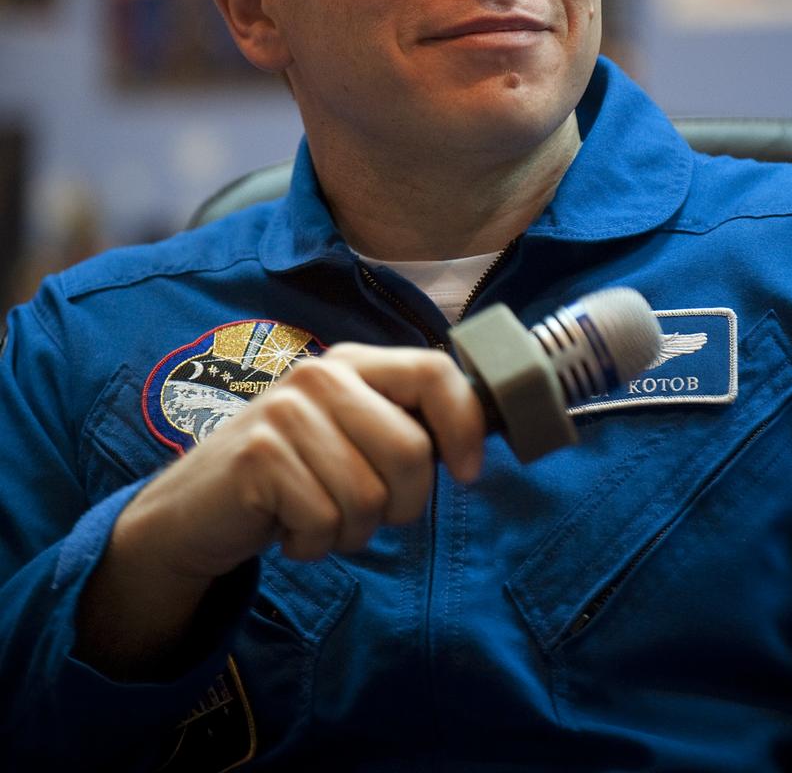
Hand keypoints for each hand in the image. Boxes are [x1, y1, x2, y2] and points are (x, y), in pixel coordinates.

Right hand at [77, 344, 485, 674]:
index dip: (465, 426)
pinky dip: (313, 544)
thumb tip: (477, 446)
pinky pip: (326, 522)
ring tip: (315, 514)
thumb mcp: (352, 438)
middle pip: (412, 452)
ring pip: (371, 498)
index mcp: (354, 364)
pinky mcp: (259, 458)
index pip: (435, 372)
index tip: (467, 473)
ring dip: (351, 531)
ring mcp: (286, 412)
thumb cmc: (294, 477)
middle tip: (362, 509)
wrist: (197, 510)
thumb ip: (405, 428)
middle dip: (402, 505)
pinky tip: (285, 526)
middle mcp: (321, 375)